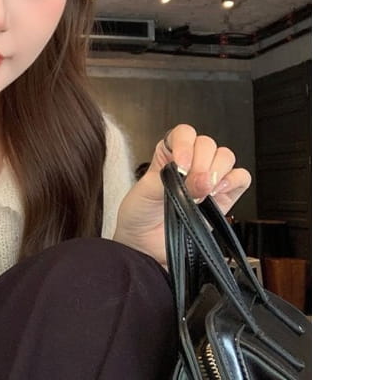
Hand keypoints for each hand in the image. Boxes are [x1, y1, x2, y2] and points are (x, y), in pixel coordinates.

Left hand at [113, 124, 250, 265]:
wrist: (145, 246)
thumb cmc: (139, 215)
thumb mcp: (144, 192)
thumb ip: (170, 181)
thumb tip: (200, 180)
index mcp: (169, 153)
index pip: (184, 133)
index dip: (185, 144)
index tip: (180, 165)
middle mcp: (191, 162)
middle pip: (208, 144)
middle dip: (201, 163)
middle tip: (191, 185)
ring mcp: (209, 180)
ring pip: (226, 157)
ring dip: (216, 172)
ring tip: (201, 192)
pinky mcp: (224, 198)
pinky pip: (241, 178)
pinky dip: (233, 181)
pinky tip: (217, 193)